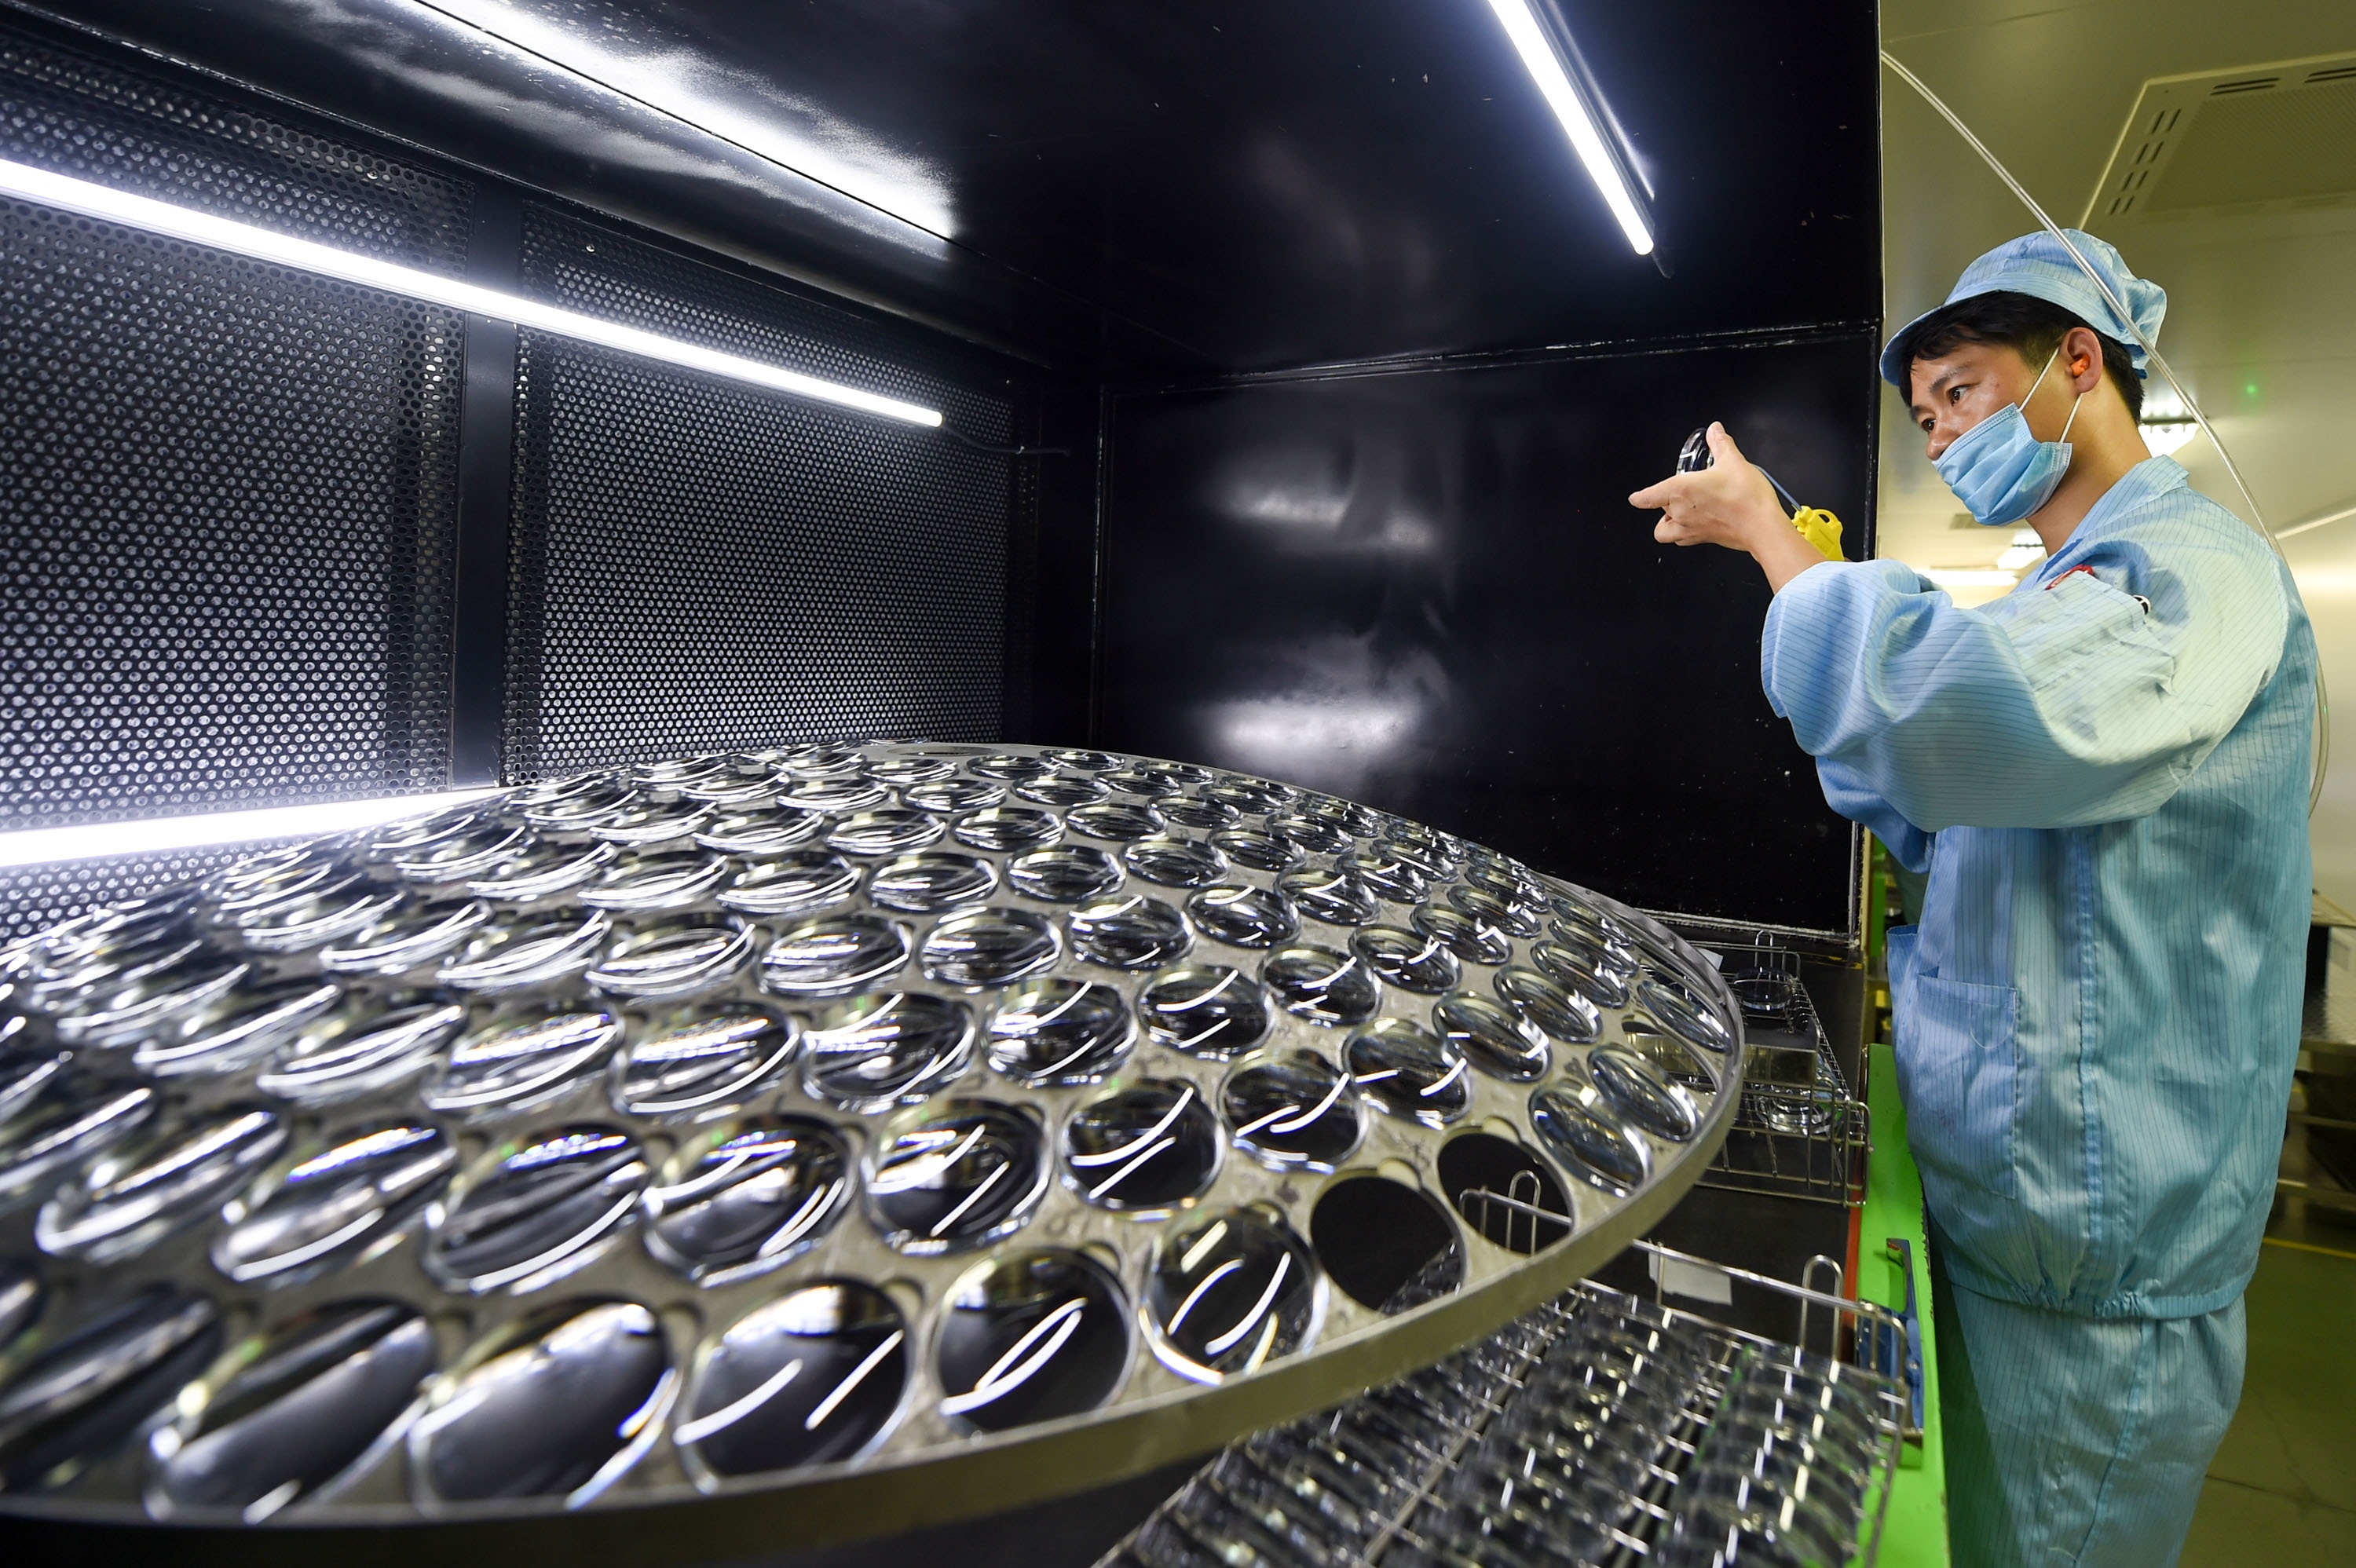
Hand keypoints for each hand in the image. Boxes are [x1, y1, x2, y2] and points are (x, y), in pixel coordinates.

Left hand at [1628, 422, 1826, 593]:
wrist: (1762, 527)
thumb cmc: (1746, 498)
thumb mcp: (1733, 461)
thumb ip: (1720, 444)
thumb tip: (1715, 430)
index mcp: (1680, 490)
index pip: (1648, 497)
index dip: (1639, 497)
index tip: (1635, 498)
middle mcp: (1680, 512)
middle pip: (1660, 508)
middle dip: (1666, 501)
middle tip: (1685, 490)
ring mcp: (1690, 529)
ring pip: (1664, 531)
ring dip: (1667, 522)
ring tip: (1680, 511)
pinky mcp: (1702, 539)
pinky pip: (1682, 539)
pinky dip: (1683, 533)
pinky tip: (1696, 522)